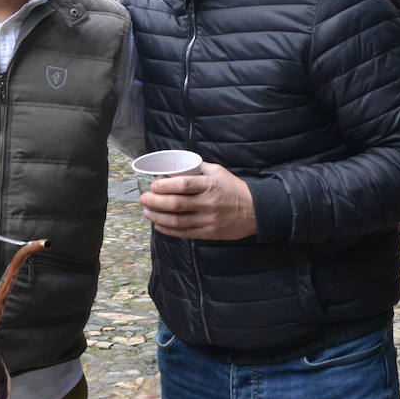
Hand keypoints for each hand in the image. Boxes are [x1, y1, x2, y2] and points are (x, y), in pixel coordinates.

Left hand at [140, 163, 256, 240]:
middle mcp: (208, 203)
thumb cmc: (233, 188)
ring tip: (147, 211)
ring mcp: (208, 220)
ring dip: (158, 217)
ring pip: (177, 220)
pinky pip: (185, 232)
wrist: (256, 210)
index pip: (183, 185)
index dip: (164, 186)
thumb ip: (198, 168)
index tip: (152, 185)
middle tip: (143, 198)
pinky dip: (169, 230)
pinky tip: (158, 225)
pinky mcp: (209, 233)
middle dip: (155, 202)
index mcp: (210, 185)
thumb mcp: (218, 172)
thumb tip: (176, 165)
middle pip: (176, 204)